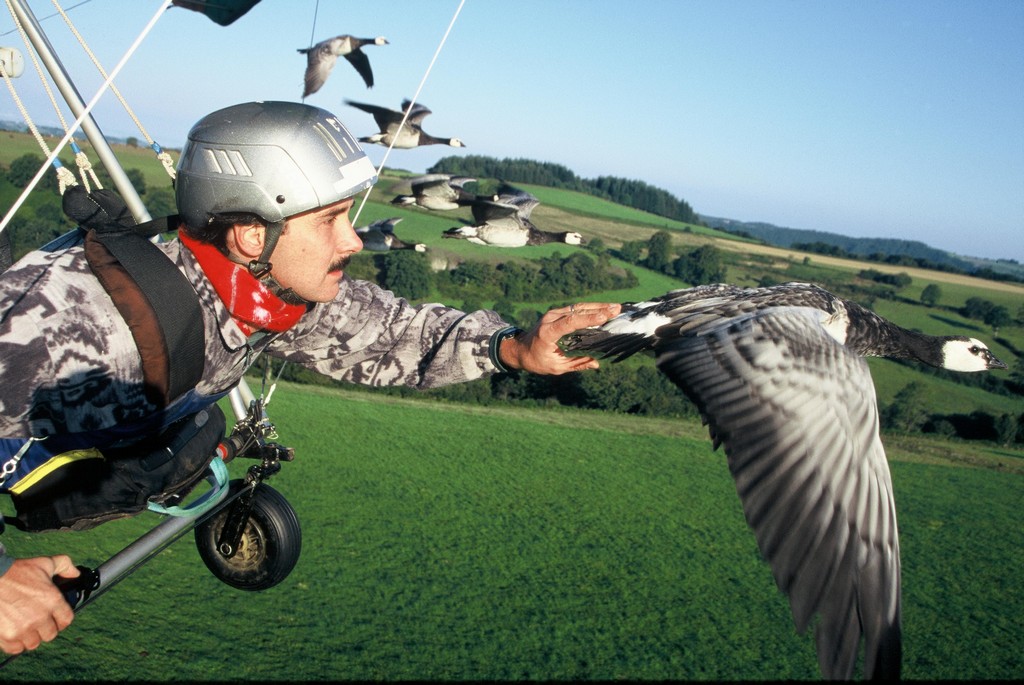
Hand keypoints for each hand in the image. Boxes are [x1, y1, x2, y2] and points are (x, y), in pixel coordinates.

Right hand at [0, 556, 78, 654]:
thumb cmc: (16, 571)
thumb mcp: (44, 563)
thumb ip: (64, 565)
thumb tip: (75, 574)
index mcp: (53, 600)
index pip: (67, 620)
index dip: (61, 619)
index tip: (55, 617)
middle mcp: (40, 617)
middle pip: (50, 634)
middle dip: (46, 628)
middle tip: (38, 621)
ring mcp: (23, 628)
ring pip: (33, 643)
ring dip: (30, 637)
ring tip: (25, 627)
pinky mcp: (7, 636)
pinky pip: (16, 648)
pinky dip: (15, 643)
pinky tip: (14, 632)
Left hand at [500, 302, 620, 374]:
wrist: (519, 349)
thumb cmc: (536, 361)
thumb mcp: (555, 367)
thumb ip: (576, 364)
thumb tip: (596, 364)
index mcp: (548, 332)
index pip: (571, 322)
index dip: (588, 318)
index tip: (605, 316)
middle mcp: (550, 319)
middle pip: (577, 311)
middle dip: (599, 309)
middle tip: (617, 309)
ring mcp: (553, 313)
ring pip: (578, 307)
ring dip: (597, 306)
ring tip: (615, 307)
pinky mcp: (557, 313)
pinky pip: (575, 309)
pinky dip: (590, 308)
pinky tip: (603, 309)